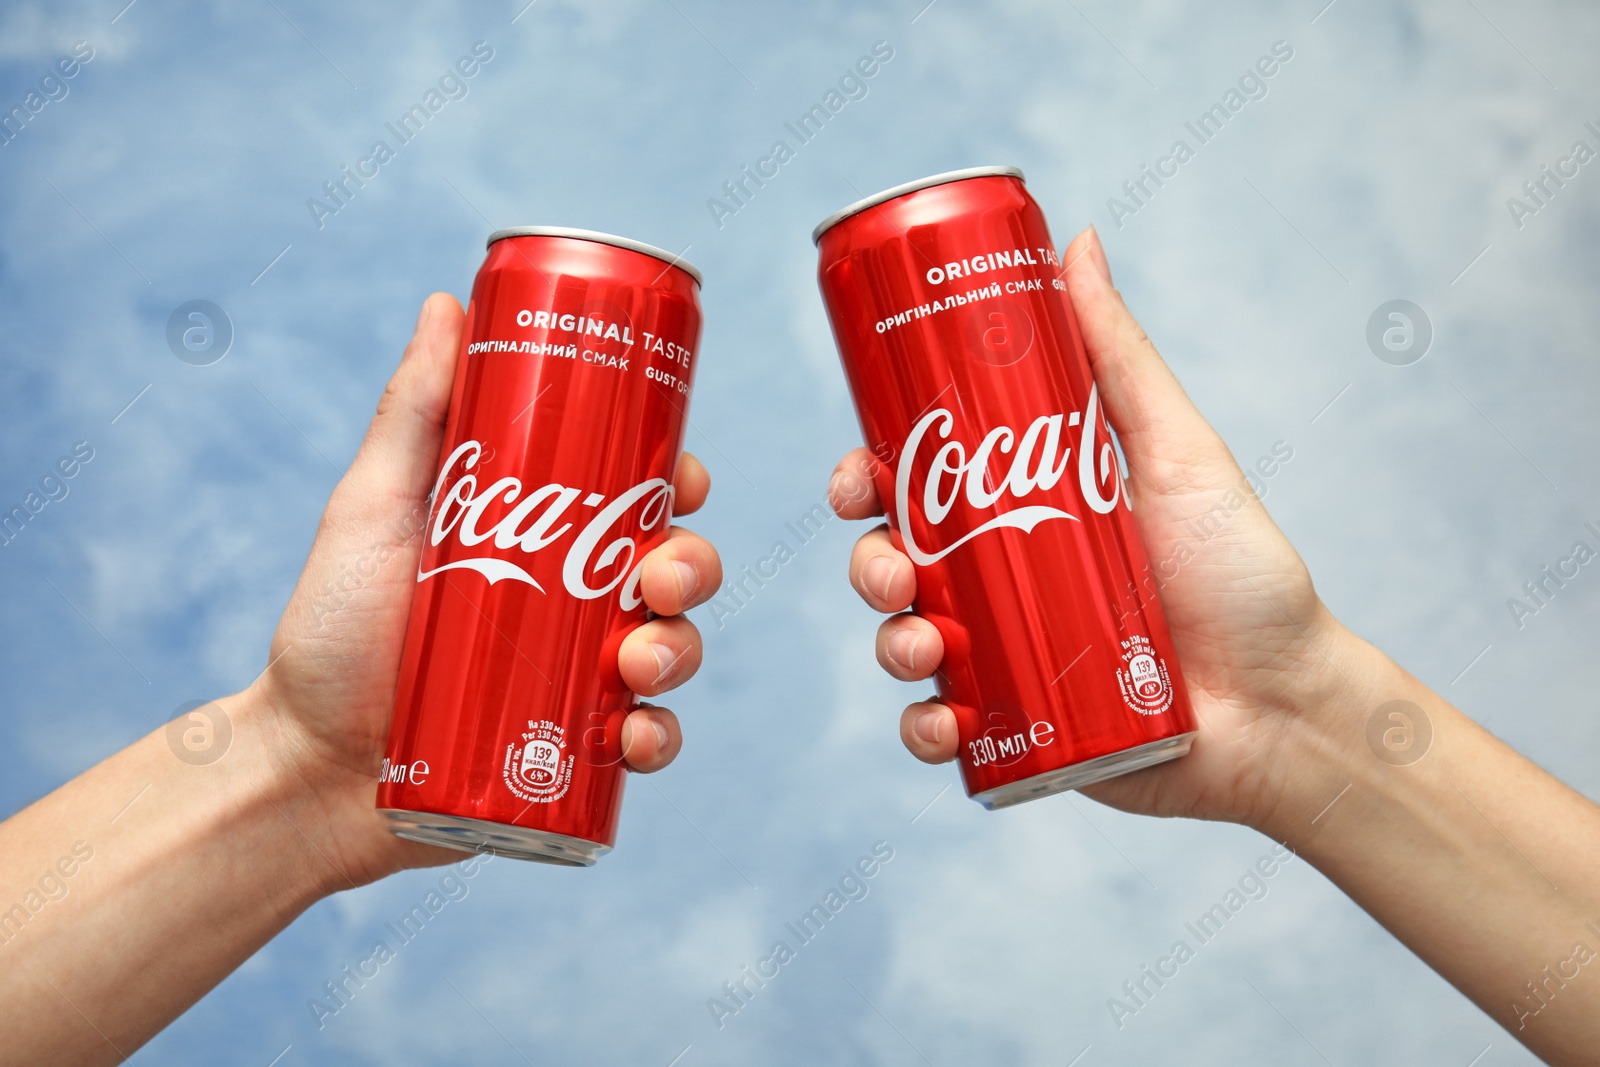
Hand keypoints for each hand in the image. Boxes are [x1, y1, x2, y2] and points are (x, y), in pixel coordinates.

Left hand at [244, 293, 720, 886]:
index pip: (635, 498)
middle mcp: (572, 604)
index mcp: (542, 538)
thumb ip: (415, 412)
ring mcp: (578, 679)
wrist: (307, 770)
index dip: (678, 480)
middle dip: (693, 567)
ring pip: (673, 649)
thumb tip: (448, 301)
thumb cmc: (334, 631)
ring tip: (635, 664)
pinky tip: (636, 735)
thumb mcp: (373, 509)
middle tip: (661, 578)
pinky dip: (659, 737)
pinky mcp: (577, 753)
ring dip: (680, 650)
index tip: (682, 477)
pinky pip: (648, 741)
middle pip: (672, 570)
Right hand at [829, 226, 1347, 829]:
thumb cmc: (1242, 573)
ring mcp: (1006, 659)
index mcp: (1023, 512)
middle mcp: (1002, 582)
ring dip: (889, 641)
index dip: (868, 476)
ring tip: (925, 647)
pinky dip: (923, 728)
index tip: (857, 473)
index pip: (921, 485)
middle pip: (895, 561)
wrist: (1286, 705)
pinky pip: (940, 731)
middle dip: (868, 561)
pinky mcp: (1017, 732)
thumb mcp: (1178, 453)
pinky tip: (943, 718)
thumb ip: (1121, 358)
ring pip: (904, 643)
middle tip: (893, 567)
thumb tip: (1077, 241)